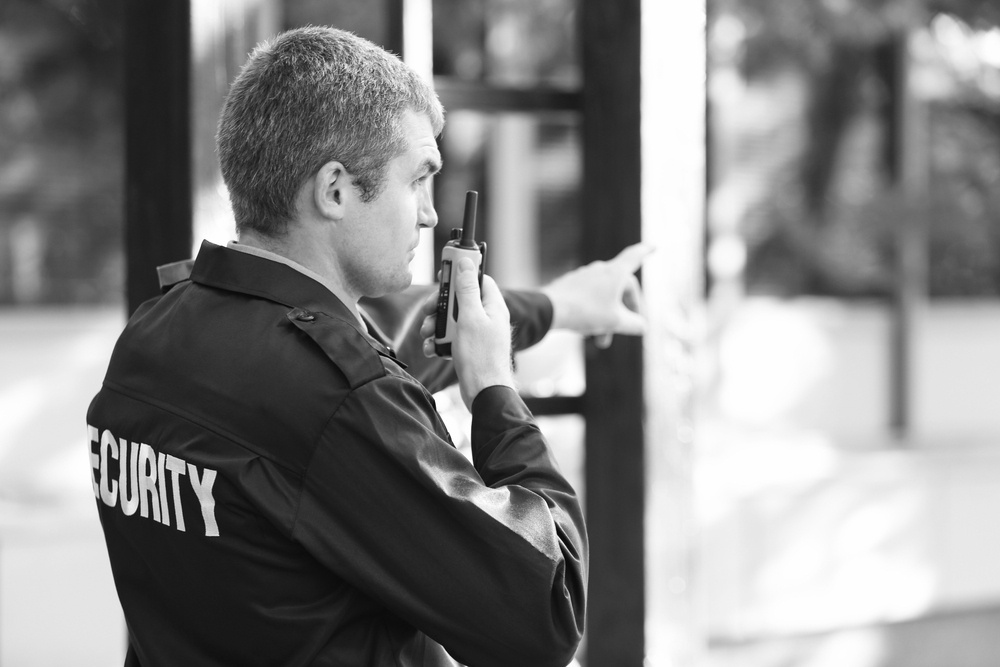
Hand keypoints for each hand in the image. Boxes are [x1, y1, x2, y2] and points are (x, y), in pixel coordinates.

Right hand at [421, 258, 513, 408]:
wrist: (484, 393)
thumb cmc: (480, 356)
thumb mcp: (469, 317)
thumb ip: (466, 289)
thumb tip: (466, 262)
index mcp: (493, 307)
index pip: (478, 280)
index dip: (460, 275)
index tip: (443, 274)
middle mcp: (487, 318)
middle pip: (460, 300)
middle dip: (440, 305)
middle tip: (428, 311)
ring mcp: (478, 334)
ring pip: (452, 320)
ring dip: (436, 325)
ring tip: (427, 335)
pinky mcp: (469, 348)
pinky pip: (451, 338)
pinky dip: (439, 341)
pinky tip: (432, 349)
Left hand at [540, 243, 652, 348]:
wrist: (550, 310)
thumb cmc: (586, 312)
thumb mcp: (616, 322)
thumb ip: (634, 325)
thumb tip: (642, 327)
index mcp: (615, 273)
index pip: (634, 257)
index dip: (645, 252)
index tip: (654, 246)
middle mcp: (599, 270)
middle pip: (620, 289)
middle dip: (625, 312)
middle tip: (627, 331)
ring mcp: (583, 277)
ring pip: (603, 298)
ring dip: (606, 319)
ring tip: (601, 342)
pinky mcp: (569, 286)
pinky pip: (588, 299)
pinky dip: (592, 314)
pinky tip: (585, 333)